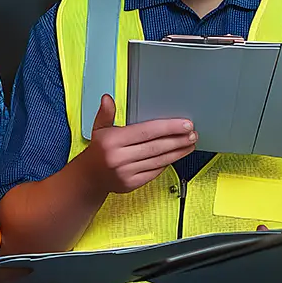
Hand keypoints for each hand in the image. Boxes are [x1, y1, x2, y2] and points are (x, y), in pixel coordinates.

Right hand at [77, 94, 197, 195]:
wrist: (89, 178)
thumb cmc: (98, 150)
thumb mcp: (99, 129)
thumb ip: (106, 113)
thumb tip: (108, 98)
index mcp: (113, 141)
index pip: (147, 131)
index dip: (168, 127)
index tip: (185, 124)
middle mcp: (119, 157)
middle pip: (156, 147)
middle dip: (178, 140)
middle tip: (193, 134)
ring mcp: (126, 173)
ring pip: (158, 160)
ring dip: (177, 152)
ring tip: (190, 144)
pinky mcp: (132, 184)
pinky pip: (154, 172)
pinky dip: (166, 163)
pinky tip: (176, 155)